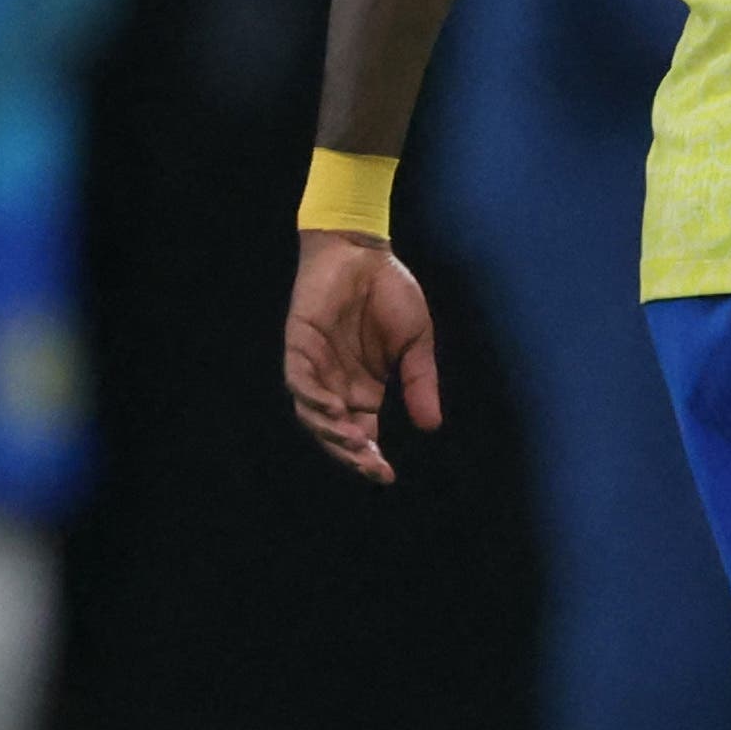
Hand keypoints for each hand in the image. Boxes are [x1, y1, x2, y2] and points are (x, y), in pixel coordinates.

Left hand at [284, 230, 439, 482]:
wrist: (364, 253)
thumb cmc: (391, 292)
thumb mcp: (416, 342)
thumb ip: (420, 381)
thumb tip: (431, 426)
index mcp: (364, 389)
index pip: (363, 434)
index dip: (370, 457)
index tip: (387, 476)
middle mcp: (337, 385)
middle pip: (336, 432)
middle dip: (351, 454)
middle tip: (371, 468)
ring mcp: (315, 367)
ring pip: (314, 414)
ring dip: (330, 433)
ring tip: (355, 443)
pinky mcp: (299, 346)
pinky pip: (300, 382)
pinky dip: (313, 399)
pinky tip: (333, 411)